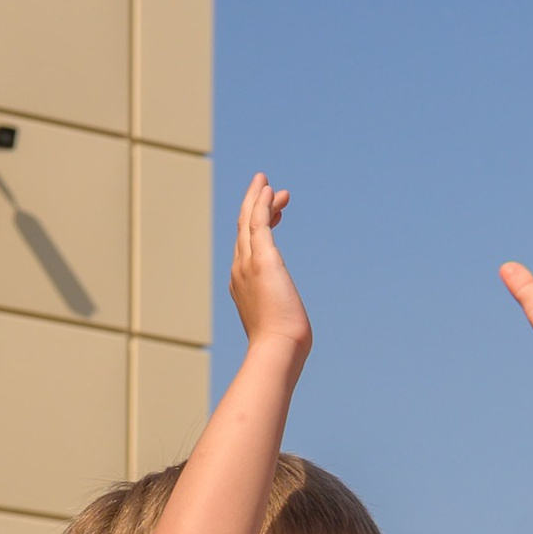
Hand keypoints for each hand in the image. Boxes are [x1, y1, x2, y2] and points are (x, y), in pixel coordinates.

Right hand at [228, 173, 310, 357]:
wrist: (276, 351)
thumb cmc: (280, 347)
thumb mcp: (279, 328)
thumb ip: (281, 319)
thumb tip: (293, 334)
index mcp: (242, 285)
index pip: (247, 247)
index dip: (258, 227)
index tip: (274, 216)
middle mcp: (240, 271)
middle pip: (243, 229)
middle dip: (254, 207)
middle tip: (267, 189)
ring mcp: (248, 264)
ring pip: (248, 221)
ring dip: (257, 199)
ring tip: (266, 182)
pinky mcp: (262, 260)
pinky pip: (259, 223)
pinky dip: (262, 204)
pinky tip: (269, 190)